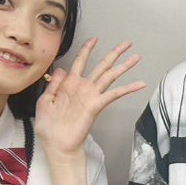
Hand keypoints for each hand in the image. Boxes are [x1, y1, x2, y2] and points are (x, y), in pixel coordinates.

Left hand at [34, 38, 146, 157]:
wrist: (56, 145)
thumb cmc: (49, 127)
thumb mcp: (45, 101)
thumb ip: (53, 84)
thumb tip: (61, 69)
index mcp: (69, 85)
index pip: (80, 61)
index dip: (87, 49)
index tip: (95, 39)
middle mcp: (83, 88)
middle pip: (102, 65)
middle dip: (115, 53)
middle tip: (127, 44)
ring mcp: (92, 96)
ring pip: (111, 76)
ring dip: (124, 66)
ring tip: (137, 57)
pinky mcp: (96, 105)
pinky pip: (114, 94)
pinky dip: (128, 88)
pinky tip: (140, 83)